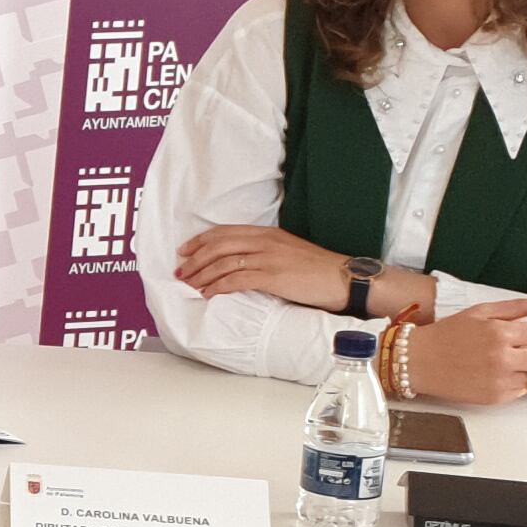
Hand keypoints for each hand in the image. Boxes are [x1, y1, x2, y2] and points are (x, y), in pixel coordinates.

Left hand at [171, 224, 355, 311]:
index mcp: (268, 234)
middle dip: (195, 259)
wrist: (345, 279)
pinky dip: (218, 286)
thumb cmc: (318, 270)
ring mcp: (269, 258)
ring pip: (224, 262)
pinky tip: (208, 294)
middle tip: (180, 271)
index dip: (201, 241)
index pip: (226, 232)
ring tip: (188, 285)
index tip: (185, 250)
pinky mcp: (274, 276)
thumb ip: (265, 252)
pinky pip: (237, 279)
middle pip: (219, 245)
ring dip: (201, 274)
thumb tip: (240, 263)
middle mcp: (265, 242)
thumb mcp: (288, 252)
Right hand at [408, 295, 526, 403]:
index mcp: (499, 333)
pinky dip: (523, 379)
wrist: (418, 361)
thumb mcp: (481, 311)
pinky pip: (525, 390)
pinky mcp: (496, 397)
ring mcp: (500, 380)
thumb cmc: (446, 335)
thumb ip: (518, 306)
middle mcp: (502, 358)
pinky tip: (509, 370)